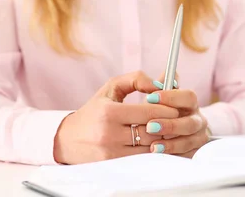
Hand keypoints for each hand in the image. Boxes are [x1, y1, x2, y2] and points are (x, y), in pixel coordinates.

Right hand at [53, 71, 179, 164]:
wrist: (67, 140)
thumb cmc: (94, 111)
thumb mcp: (111, 88)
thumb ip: (137, 79)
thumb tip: (160, 82)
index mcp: (109, 112)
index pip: (149, 112)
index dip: (167, 110)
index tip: (175, 108)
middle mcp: (109, 133)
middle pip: (153, 132)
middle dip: (169, 126)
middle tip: (177, 122)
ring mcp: (111, 152)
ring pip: (150, 149)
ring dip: (164, 141)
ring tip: (170, 133)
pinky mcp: (112, 165)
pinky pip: (142, 160)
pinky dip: (154, 153)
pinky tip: (158, 146)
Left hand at [144, 75, 209, 157]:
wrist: (165, 132)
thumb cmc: (157, 110)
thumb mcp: (154, 95)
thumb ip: (157, 85)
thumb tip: (157, 81)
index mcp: (190, 103)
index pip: (188, 97)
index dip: (171, 97)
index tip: (150, 98)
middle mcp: (197, 119)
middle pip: (190, 122)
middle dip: (170, 125)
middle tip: (150, 126)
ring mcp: (198, 137)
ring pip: (189, 141)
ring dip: (171, 143)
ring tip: (153, 146)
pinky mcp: (193, 152)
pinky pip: (186, 155)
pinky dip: (172, 155)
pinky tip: (158, 155)